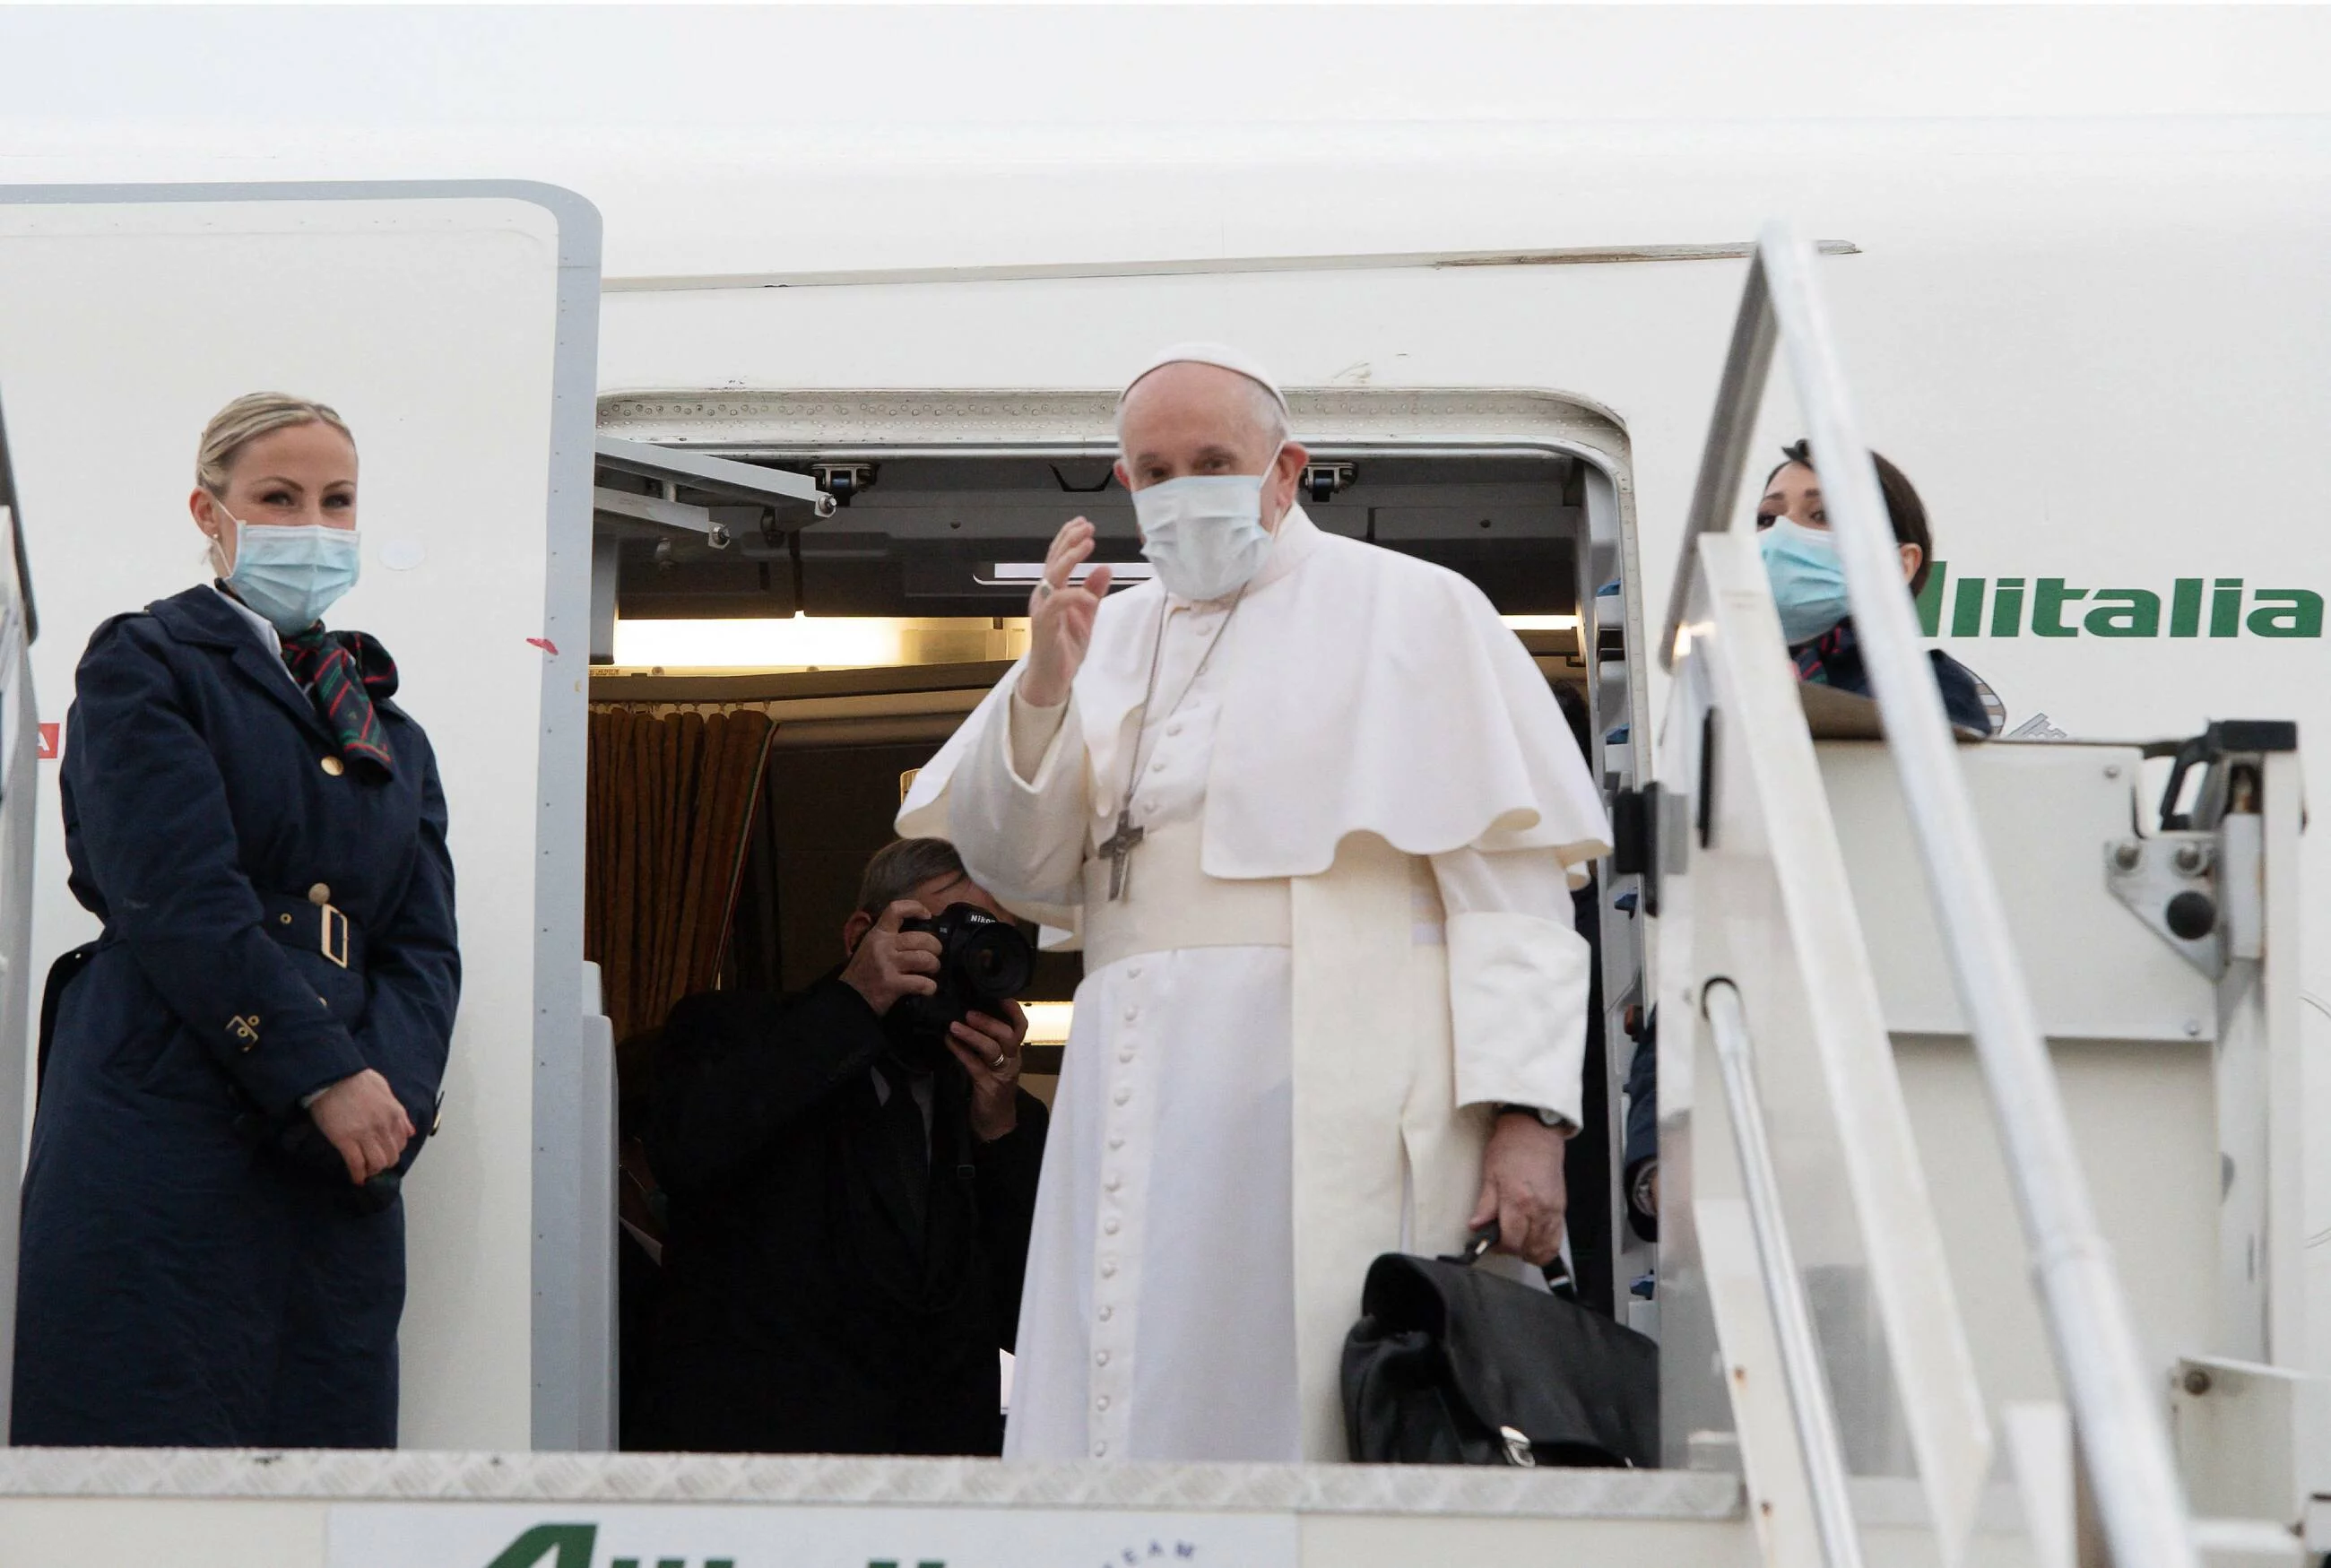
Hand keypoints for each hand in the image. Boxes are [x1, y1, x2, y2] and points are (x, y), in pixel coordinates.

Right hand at [310, 1069, 415, 1185]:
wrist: (332, 1077)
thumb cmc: (356, 1079)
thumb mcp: (385, 1089)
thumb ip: (398, 1111)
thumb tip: (409, 1130)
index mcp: (395, 1113)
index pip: (402, 1142)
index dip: (394, 1150)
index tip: (386, 1153)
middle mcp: (384, 1126)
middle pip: (391, 1156)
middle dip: (384, 1164)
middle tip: (375, 1165)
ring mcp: (365, 1134)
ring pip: (377, 1163)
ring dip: (373, 1170)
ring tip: (367, 1171)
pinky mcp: (345, 1140)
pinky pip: (356, 1164)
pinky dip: (358, 1175)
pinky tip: (356, 1179)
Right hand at [840, 900, 941, 1016]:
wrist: (849, 998)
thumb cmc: (863, 972)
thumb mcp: (870, 947)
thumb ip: (890, 938)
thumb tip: (919, 934)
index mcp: (878, 934)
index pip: (896, 910)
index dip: (915, 908)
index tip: (927, 915)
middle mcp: (883, 946)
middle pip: (921, 938)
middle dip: (935, 946)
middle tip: (935, 954)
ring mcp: (888, 964)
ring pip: (924, 958)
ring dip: (934, 965)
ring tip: (932, 970)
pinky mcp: (892, 984)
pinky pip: (921, 982)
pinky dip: (930, 986)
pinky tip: (928, 988)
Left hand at [948, 1001, 1028, 1141]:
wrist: (995, 1124)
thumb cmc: (993, 1089)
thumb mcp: (993, 1063)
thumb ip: (987, 1043)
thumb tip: (967, 1017)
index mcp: (1015, 1052)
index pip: (1021, 1026)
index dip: (1013, 1011)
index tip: (1000, 996)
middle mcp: (1012, 1061)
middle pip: (1009, 1035)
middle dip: (989, 1021)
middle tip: (969, 1012)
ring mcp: (1001, 1074)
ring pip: (992, 1049)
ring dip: (972, 1035)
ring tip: (954, 1026)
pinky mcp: (988, 1087)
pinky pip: (974, 1065)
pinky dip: (961, 1051)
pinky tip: (949, 1042)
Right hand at [1021, 517, 1112, 708]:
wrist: (1052, 678)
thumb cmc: (1065, 647)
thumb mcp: (1087, 616)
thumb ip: (1094, 591)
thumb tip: (1105, 567)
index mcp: (1052, 590)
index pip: (1058, 558)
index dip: (1069, 539)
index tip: (1084, 524)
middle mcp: (1044, 595)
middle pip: (1054, 560)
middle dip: (1069, 541)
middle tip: (1087, 527)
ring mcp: (1042, 609)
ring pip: (1053, 576)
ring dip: (1070, 558)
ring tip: (1087, 544)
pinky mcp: (1044, 624)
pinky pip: (1057, 603)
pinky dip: (1074, 596)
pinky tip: (1089, 596)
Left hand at [1469, 1111, 1570, 1265]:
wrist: (1535, 1132)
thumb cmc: (1511, 1148)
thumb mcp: (1490, 1175)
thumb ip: (1485, 1206)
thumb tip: (1476, 1227)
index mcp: (1518, 1201)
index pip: (1511, 1242)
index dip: (1500, 1248)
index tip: (1492, 1242)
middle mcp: (1539, 1209)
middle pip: (1529, 1249)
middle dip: (1514, 1251)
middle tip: (1504, 1241)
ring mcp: (1553, 1210)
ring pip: (1546, 1248)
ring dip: (1532, 1252)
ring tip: (1519, 1242)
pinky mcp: (1561, 1208)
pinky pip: (1558, 1238)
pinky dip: (1546, 1245)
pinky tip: (1534, 1240)